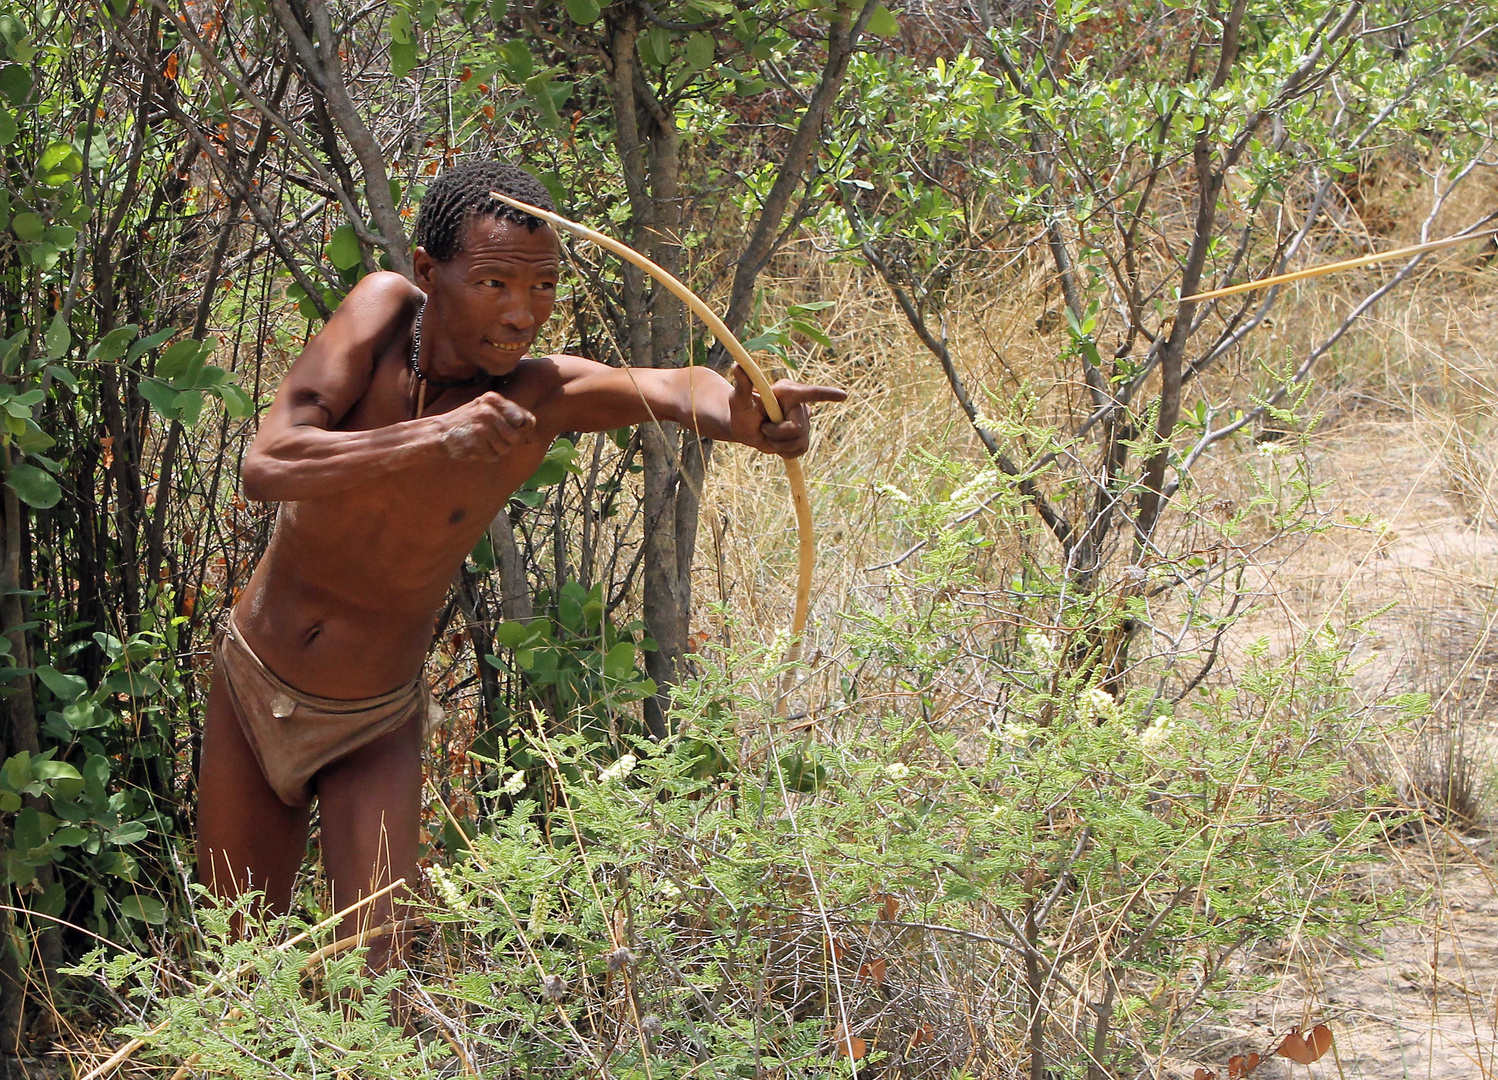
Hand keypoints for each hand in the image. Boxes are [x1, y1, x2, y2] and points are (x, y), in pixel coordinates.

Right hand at [434, 390, 536, 458]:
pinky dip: (486, 456)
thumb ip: (507, 412)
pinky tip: (475, 448)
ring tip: (482, 442)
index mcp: (492, 399)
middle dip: (507, 442)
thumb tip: (532, 421)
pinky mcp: (476, 443)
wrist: (438, 432)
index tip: (506, 428)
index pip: (522, 419)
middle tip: (491, 438)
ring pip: (506, 448)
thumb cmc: (466, 421)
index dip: (518, 428)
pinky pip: (493, 456)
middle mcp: (489, 411)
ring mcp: (482, 428)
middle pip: (516, 436)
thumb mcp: (484, 408)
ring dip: (496, 450)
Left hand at [729, 367, 846, 457]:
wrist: (744, 427)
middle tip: (763, 427)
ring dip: (778, 444)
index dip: (826, 395)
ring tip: (768, 434)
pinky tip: (776, 444)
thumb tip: (738, 366)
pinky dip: (785, 452)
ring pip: (799, 441)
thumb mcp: (739, 399)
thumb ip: (742, 385)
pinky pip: (800, 450)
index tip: (843, 396)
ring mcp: (804, 421)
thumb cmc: (740, 409)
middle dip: (777, 433)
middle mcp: (799, 405)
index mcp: (788, 391)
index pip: (809, 393)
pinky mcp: (803, 437)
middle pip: (798, 428)